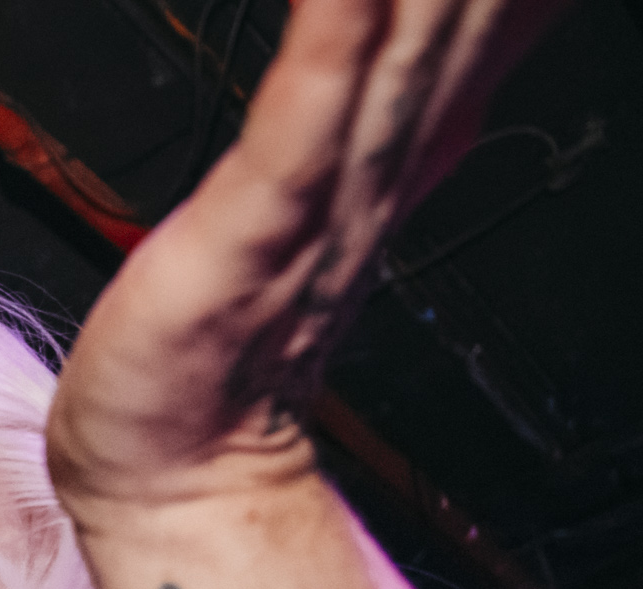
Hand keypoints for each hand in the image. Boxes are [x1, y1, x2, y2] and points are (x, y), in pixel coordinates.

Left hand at [46, 0, 566, 519]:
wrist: (174, 464)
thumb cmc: (222, 326)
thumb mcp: (323, 171)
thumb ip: (371, 72)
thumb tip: (414, 13)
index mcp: (409, 129)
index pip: (493, 5)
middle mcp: (389, 150)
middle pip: (469, 3)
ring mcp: (328, 189)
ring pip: (408, 37)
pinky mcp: (255, 229)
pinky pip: (303, 122)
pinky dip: (330, 43)